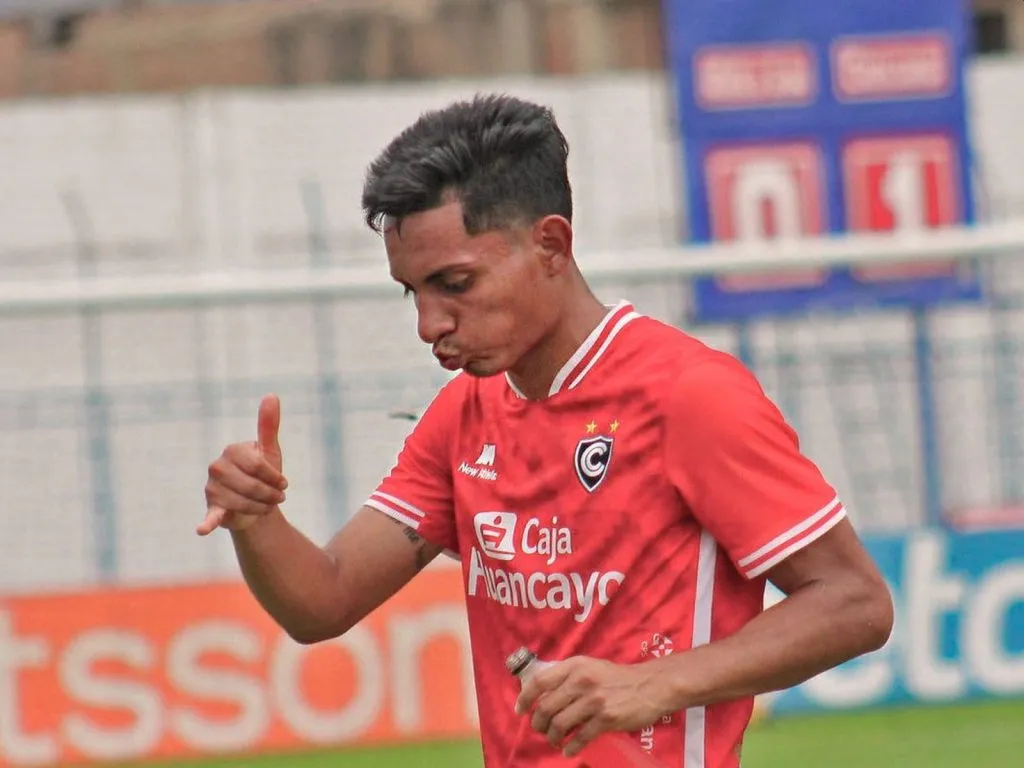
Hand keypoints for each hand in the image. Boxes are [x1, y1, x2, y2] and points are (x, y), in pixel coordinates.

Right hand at [198, 394, 288, 535]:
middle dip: (270, 494)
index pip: (258, 465)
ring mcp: (212, 488)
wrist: (255, 503)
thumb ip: (268, 425)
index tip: (284, 483)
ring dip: (261, 507)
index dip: (275, 477)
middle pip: (251, 485)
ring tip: (266, 506)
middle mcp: (217, 467)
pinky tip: (203, 529)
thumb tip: (271, 395)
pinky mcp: (212, 508)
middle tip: (278, 498)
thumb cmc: (262, 474)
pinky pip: (210, 515)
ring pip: (243, 502)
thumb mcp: (269, 450)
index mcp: (232, 450)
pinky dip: (207, 523)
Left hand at [515, 656, 668, 758]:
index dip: (525, 698)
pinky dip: (570, 747)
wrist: (650, 686)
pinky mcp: (606, 718)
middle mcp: (581, 681)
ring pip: (559, 724)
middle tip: (540, 730)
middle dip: (538, 723)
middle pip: (546, 707)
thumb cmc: (618, 677)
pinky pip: (580, 737)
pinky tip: (569, 750)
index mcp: (575, 666)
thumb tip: (544, 690)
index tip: (520, 710)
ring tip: (554, 740)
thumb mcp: (591, 666)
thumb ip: (569, 675)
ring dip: (552, 737)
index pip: (540, 681)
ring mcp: (594, 700)